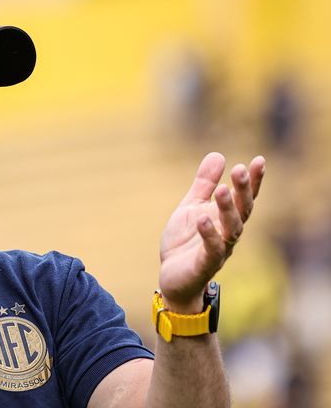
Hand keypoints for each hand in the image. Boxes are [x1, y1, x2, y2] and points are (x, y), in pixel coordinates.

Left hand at [158, 152, 264, 312]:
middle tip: (240, 170)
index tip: (258, 160)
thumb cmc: (185, 241)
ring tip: (222, 189)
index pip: (245, 198)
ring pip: (232, 229)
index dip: (253, 181)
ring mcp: (219, 249)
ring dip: (228, 209)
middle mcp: (228, 233)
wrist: (172, 276)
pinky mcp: (205, 264)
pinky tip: (203, 218)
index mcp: (226, 218)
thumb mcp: (191, 207)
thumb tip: (218, 155)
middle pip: (243, 211)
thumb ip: (204, 184)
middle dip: (244, 191)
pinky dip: (209, 234)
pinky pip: (212, 249)